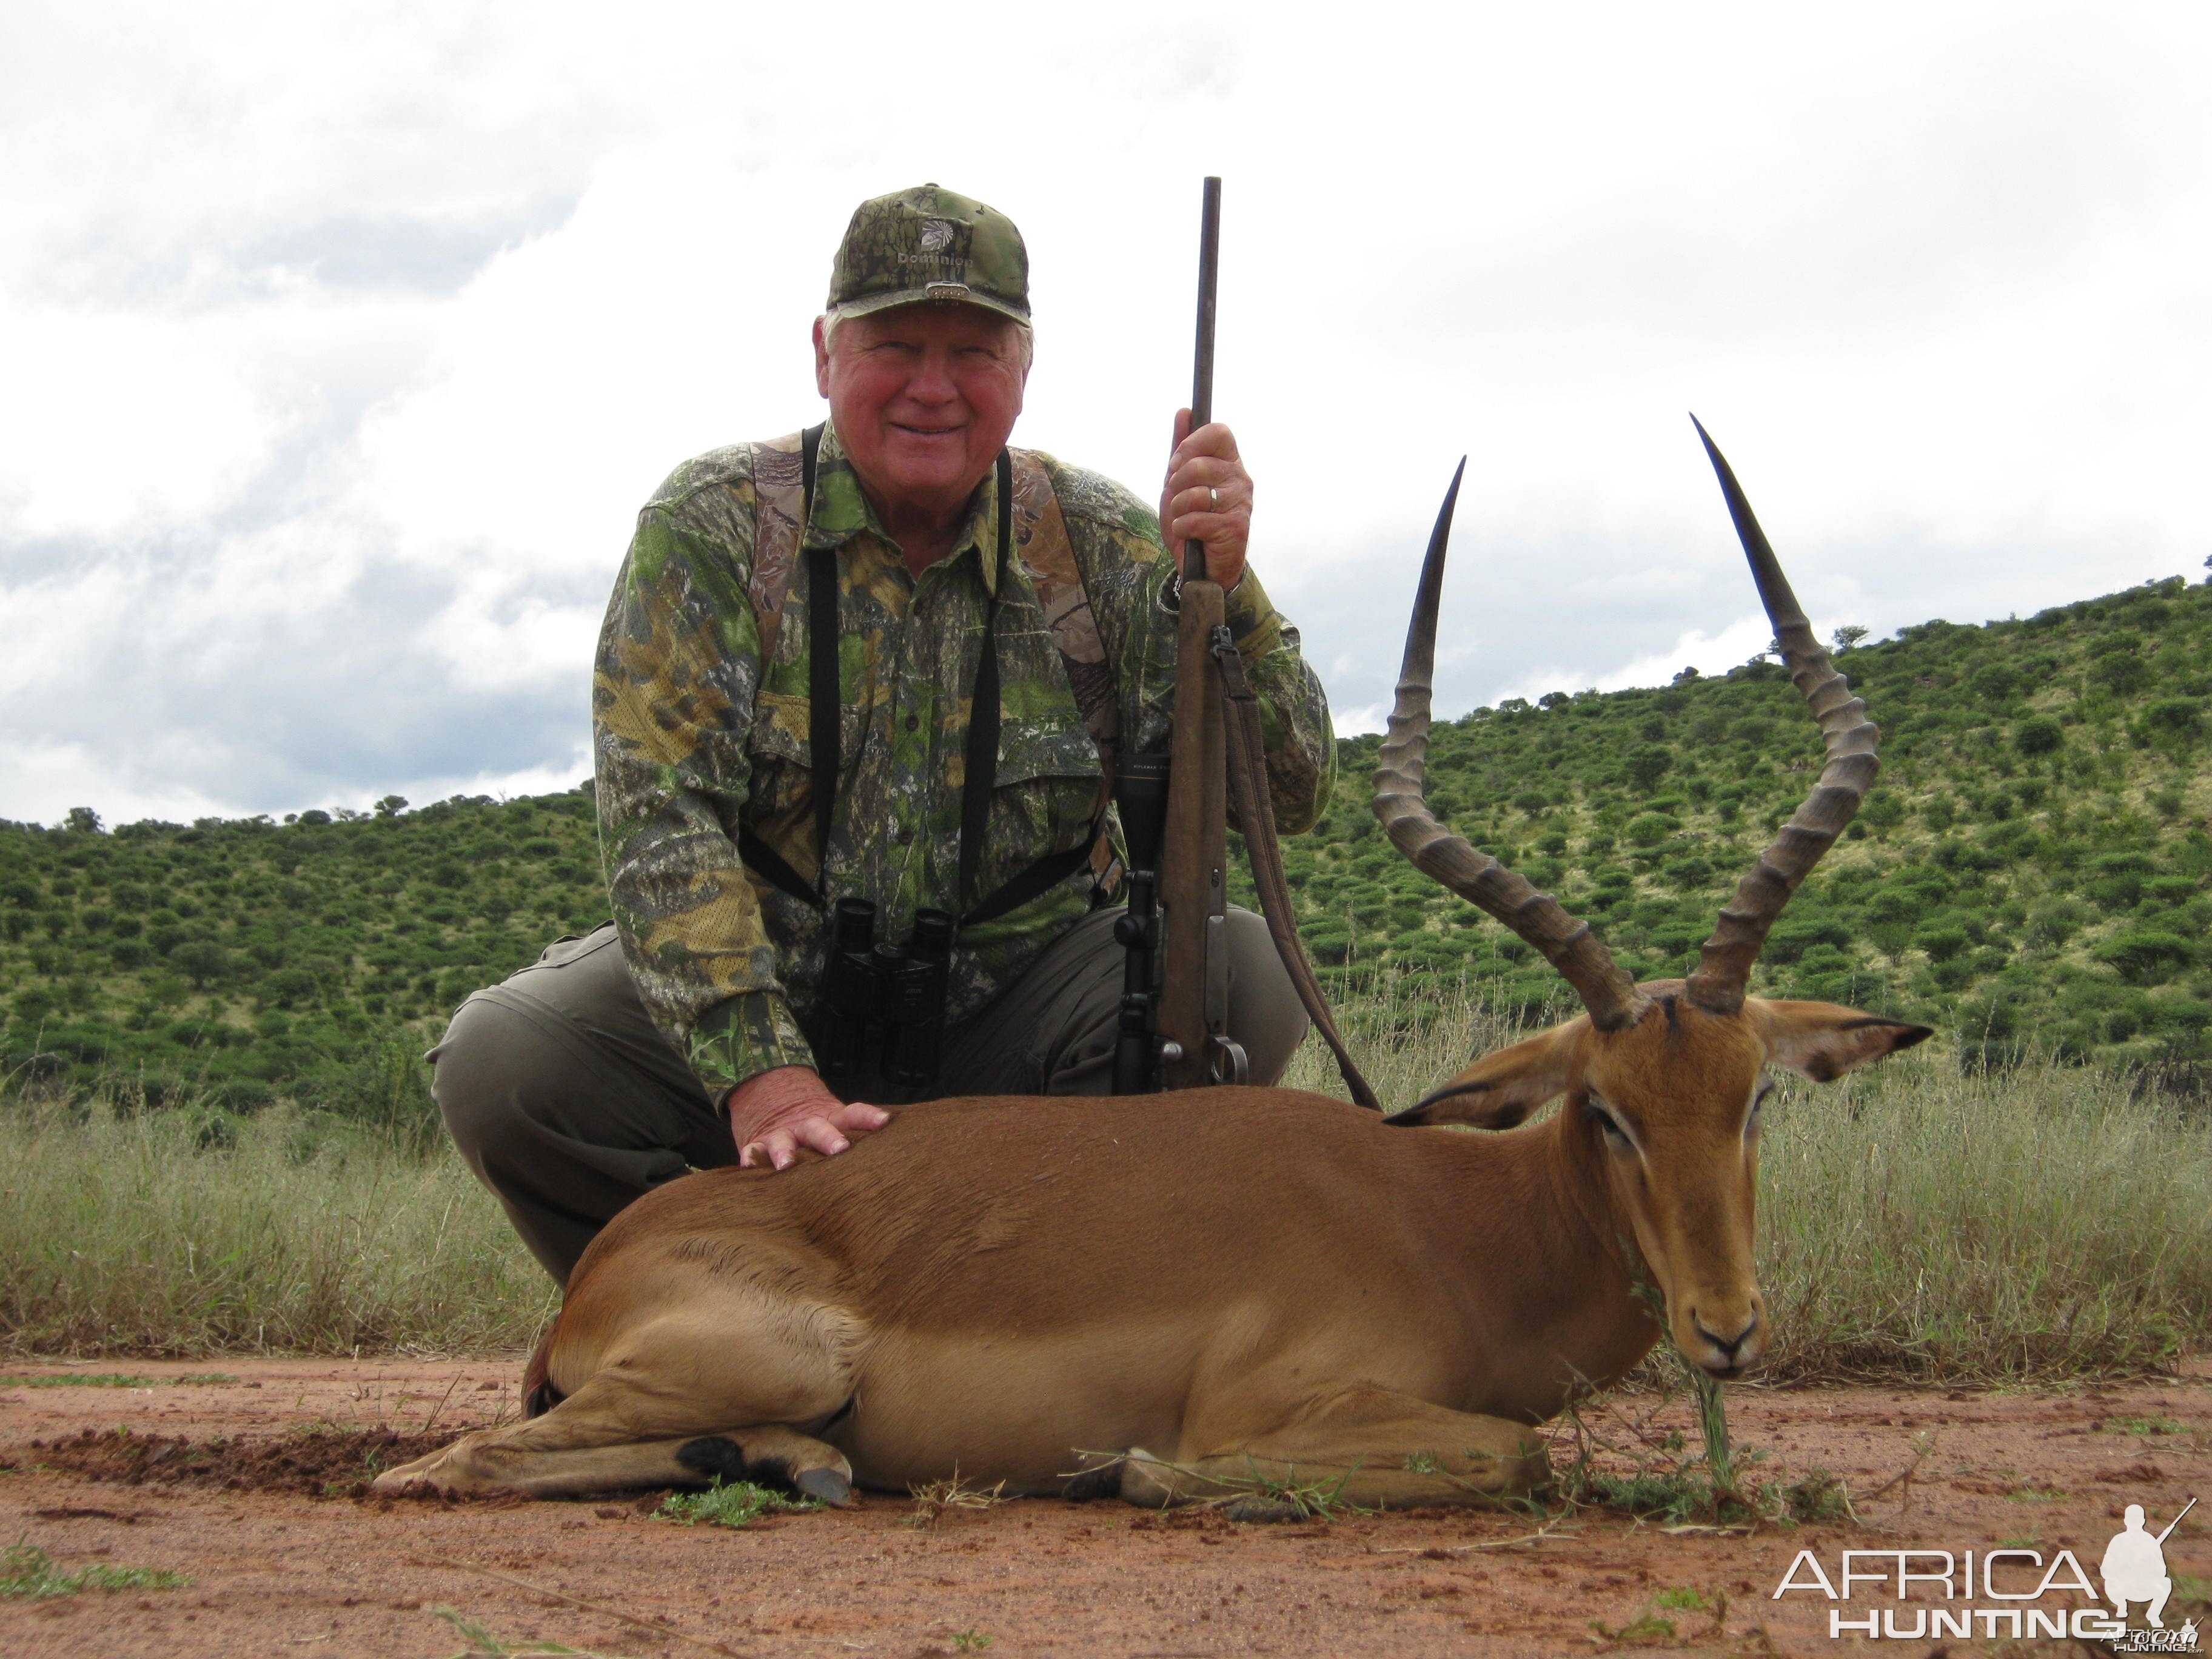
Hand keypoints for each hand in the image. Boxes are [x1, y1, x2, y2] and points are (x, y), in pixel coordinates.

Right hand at [726, 1065, 889, 1170]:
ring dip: (786, 1153)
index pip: (853, 1114)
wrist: (769, 1096)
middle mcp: (806, 1125)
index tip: (885, 1121)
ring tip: (787, 1166)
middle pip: (819, 1129)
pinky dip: (752, 1158)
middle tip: (841, 1149)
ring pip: (783, 1143)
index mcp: (830, 1118)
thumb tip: (900, 1151)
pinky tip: (750, 1167)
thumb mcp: (833, 1119)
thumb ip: (855, 1131)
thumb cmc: (813, 1122)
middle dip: (829, 1139)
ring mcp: (781, 1134)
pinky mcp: (757, 1143)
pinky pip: (753, 1152)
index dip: (869, 1116)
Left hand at [1159, 409, 1250, 592]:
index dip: (1192, 444)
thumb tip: (1184, 411)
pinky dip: (1182, 528)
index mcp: (1229, 462)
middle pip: (1199, 464)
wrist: (1202, 566)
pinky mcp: (1235, 528)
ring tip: (1183, 518)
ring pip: (1194, 494)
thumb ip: (1182, 448)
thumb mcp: (1179, 482)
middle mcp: (1240, 478)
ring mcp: (1241, 503)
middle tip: (1177, 499)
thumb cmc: (1192, 520)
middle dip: (1175, 484)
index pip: (1219, 432)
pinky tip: (1190, 534)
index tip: (1178, 462)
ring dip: (1177, 510)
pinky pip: (1195, 520)